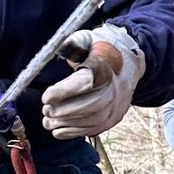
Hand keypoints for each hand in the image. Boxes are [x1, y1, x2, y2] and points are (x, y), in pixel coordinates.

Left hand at [41, 25, 145, 140]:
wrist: (128, 64)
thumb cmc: (101, 51)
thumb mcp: (87, 41)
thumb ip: (72, 44)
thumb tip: (59, 49)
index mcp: (107, 67)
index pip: (87, 83)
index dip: (64, 92)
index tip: (46, 97)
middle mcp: (115, 88)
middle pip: (94, 105)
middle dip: (66, 111)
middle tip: (46, 110)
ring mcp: (116, 105)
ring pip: (94, 120)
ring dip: (67, 123)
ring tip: (48, 121)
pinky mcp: (113, 118)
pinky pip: (94, 129)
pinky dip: (73, 132)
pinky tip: (57, 130)